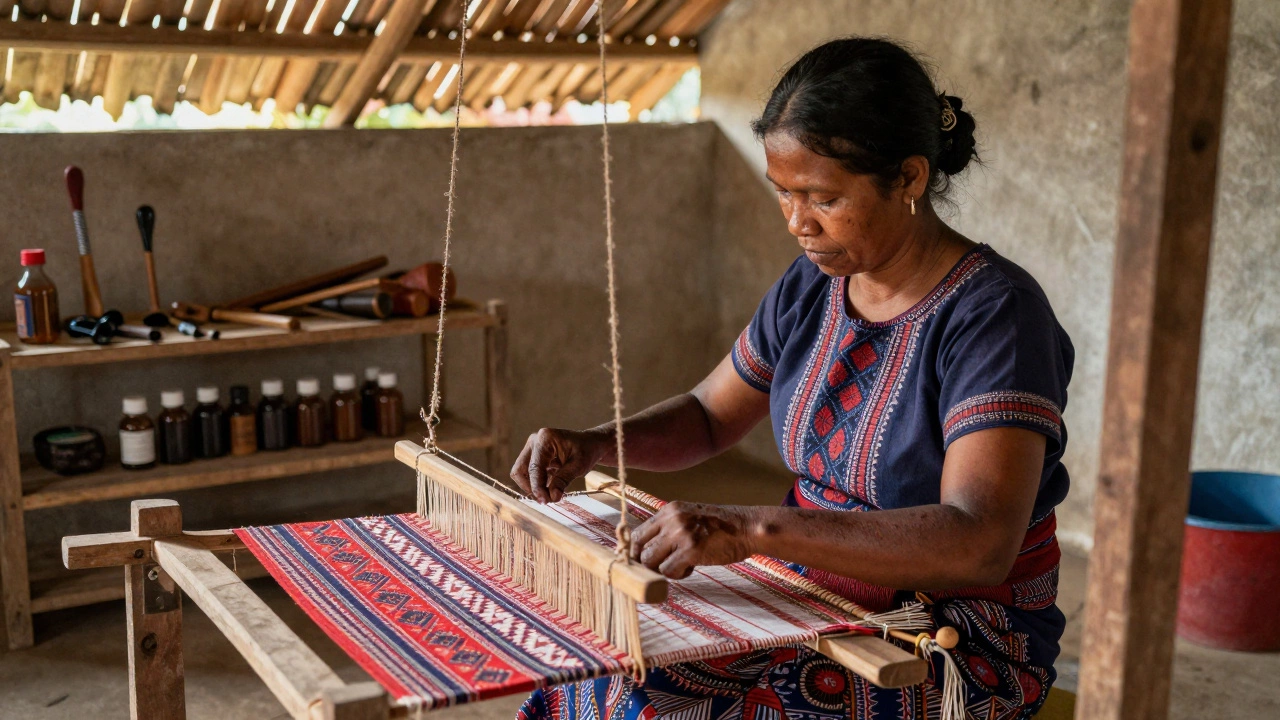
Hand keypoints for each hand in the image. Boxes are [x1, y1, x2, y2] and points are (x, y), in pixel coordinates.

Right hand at [511, 428, 609, 502]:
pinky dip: (537, 484)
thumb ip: (563, 480)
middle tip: (547, 500)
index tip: (544, 501)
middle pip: (520, 470)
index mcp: (545, 439)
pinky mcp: (534, 457)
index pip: (534, 467)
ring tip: (551, 495)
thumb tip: (552, 497)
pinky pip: (529, 474)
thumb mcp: (579, 465)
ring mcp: (532, 448)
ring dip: (533, 486)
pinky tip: (551, 488)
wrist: (591, 444)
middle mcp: (534, 441)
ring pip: (522, 473)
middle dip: (531, 487)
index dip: (537, 487)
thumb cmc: (587, 451)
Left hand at [630, 502, 760, 578]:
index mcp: (669, 510)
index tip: (644, 562)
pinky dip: (678, 575)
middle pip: (641, 549)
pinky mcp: (691, 550)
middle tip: (665, 567)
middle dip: (649, 564)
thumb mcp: (689, 518)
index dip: (637, 552)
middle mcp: (671, 519)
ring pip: (651, 561)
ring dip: (664, 570)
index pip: (637, 534)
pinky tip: (691, 568)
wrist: (746, 527)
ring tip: (682, 565)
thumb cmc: (720, 528)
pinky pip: (668, 571)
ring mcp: (680, 534)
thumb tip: (646, 551)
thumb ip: (669, 529)